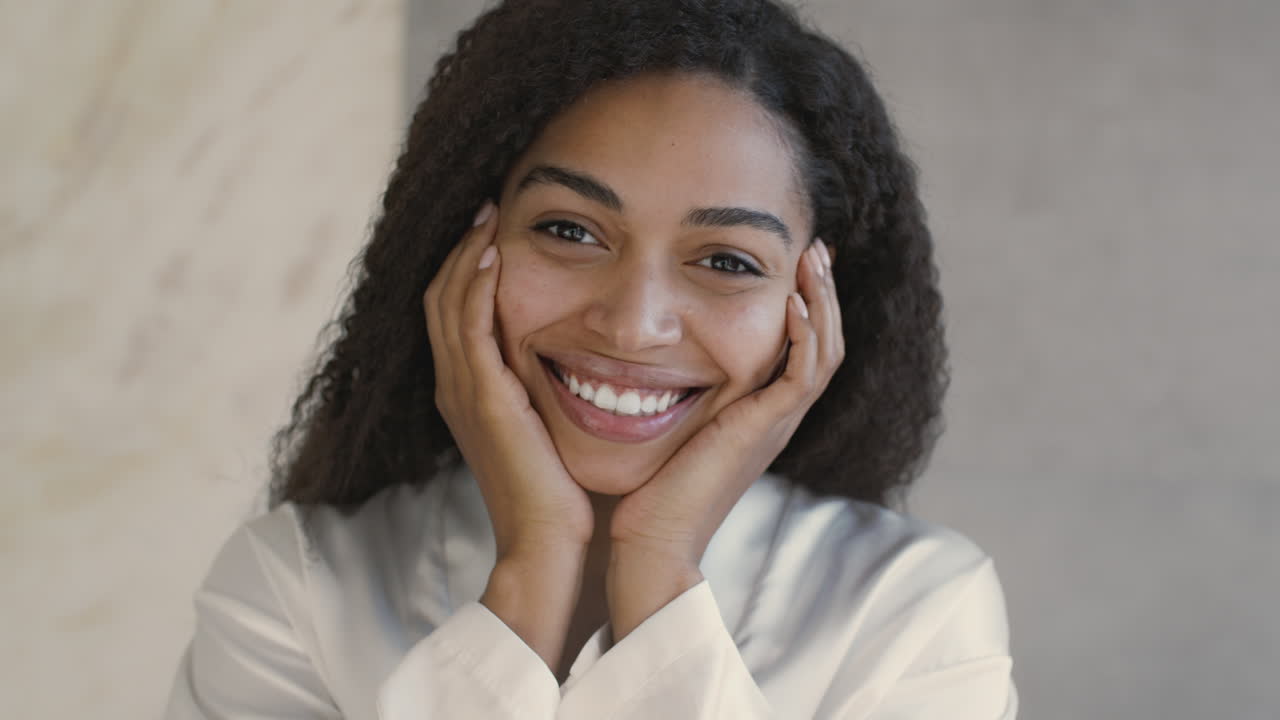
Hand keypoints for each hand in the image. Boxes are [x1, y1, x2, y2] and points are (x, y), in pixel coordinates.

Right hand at [424, 201, 594, 560]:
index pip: (453, 314)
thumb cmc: (564, 495)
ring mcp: (464, 393)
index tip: (493, 232)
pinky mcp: (482, 398)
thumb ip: (550, 392)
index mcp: (469, 395)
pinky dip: (475, 286)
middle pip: (439, 299)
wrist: (552, 545)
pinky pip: (468, 326)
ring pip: (446, 303)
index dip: (466, 270)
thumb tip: (585, 359)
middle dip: (460, 250)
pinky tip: (493, 254)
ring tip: (486, 215)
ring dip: (465, 254)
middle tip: (485, 208)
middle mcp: (457, 389)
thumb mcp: (550, 430)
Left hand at [606, 241, 842, 630]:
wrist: (650, 540)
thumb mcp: (666, 423)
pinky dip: (804, 336)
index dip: (806, 305)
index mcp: (759, 415)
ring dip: (822, 302)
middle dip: (823, 292)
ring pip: (825, 353)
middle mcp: (776, 418)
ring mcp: (776, 425)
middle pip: (825, 344)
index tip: (794, 263)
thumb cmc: (645, 489)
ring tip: (813, 258)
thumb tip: (642, 351)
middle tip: (816, 247)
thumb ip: (672, 388)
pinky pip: (803, 375)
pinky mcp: (765, 430)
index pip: (801, 349)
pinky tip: (793, 300)